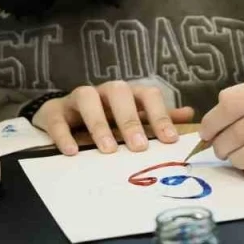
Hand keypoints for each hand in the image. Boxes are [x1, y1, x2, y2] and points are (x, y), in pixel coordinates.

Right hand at [32, 82, 194, 155]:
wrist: (61, 117)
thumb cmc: (103, 118)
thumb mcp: (132, 118)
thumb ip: (157, 118)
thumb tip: (189, 115)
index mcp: (126, 94)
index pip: (147, 95)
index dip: (160, 115)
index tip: (170, 140)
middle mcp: (103, 92)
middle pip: (119, 92)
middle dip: (130, 119)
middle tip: (138, 147)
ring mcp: (77, 99)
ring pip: (87, 98)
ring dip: (99, 123)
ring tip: (107, 149)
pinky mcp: (54, 111)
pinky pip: (58, 119)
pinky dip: (64, 134)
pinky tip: (72, 152)